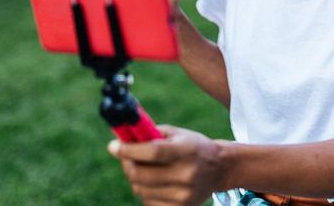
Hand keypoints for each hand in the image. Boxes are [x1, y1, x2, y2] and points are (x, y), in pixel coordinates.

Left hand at [108, 125, 225, 205]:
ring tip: (144, 168)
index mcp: (186, 151)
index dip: (129, 150)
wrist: (220, 169)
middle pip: (142, 175)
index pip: (152, 153)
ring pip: (141, 190)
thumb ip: (150, 134)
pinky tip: (154, 182)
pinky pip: (149, 202)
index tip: (113, 146)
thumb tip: (122, 137)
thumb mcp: (177, 133)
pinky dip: (145, 191)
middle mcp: (186, 174)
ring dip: (135, 178)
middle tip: (124, 155)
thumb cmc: (193, 146)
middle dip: (127, 163)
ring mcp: (184, 194)